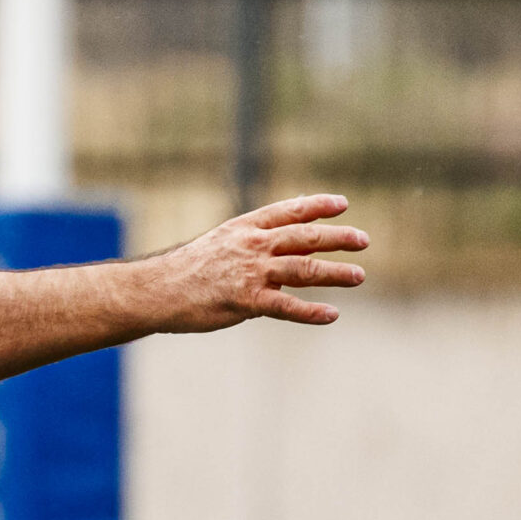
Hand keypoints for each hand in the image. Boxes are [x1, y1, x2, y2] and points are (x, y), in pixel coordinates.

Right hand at [137, 195, 369, 331]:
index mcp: (245, 228)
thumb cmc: (189, 270)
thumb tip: (289, 241)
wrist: (157, 291)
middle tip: (362, 240)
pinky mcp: (246, 301)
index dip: (318, 206)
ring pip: (303, 269)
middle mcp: (252, 246)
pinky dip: (312, 312)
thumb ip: (256, 242)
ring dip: (335, 273)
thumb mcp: (223, 243)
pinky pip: (287, 307)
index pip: (289, 211)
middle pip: (304, 237)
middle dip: (337, 237)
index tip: (343, 204)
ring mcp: (250, 273)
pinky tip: (332, 315)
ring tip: (358, 276)